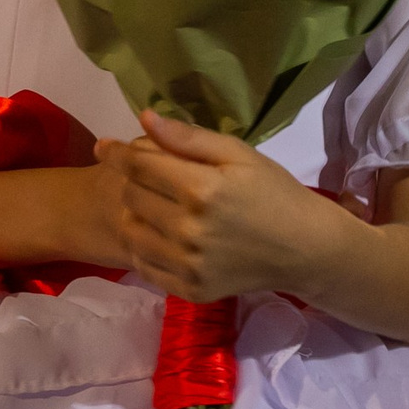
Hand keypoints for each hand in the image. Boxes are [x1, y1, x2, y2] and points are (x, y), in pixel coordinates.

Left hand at [97, 109, 340, 303]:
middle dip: (132, 180)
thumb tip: (144, 118)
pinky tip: (161, 235)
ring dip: (133, 214)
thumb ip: (188, 137)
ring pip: (130, 233)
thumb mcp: (238, 154)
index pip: (139, 166)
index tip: (103, 145)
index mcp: (201, 189)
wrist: (305, 249)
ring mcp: (188, 265)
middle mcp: (189, 230)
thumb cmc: (273, 192)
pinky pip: (144, 266)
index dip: (116, 152)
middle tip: (149, 175)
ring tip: (153, 206)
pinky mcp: (190, 291)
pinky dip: (144, 248)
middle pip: (131, 197)